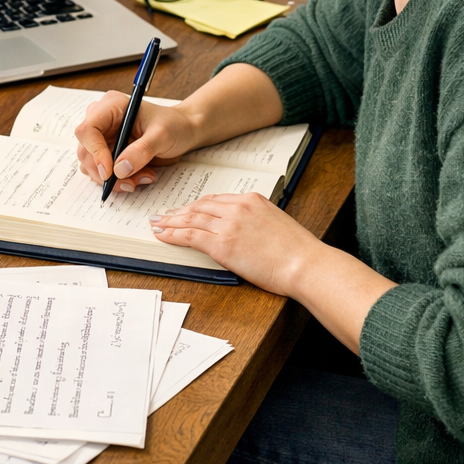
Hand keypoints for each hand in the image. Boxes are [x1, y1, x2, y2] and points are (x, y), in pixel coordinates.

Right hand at [74, 91, 199, 191]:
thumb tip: (119, 169)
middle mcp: (102, 121)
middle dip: (106, 172)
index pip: (87, 130)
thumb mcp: (162, 135)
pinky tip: (138, 176)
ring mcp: (103, 138)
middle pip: (86, 151)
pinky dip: (118, 181)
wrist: (183, 131)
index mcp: (111, 107)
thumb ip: (141, 151)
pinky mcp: (107, 152)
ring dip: (114, 179)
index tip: (110, 172)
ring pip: (92, 166)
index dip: (95, 152)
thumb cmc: (174, 125)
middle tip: (131, 181)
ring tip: (142, 177)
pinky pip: (102, 172)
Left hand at [148, 193, 323, 296]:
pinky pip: (190, 236)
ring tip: (157, 224)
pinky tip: (163, 236)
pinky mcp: (222, 245)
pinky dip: (173, 234)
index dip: (195, 206)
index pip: (214, 200)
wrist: (306, 264)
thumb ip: (254, 220)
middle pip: (199, 207)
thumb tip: (239, 230)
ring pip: (191, 219)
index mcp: (251, 199)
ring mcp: (228, 225)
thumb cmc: (297, 251)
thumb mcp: (275, 223)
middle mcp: (237, 208)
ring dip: (170, 222)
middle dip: (178, 211)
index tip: (185, 209)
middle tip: (163, 215)